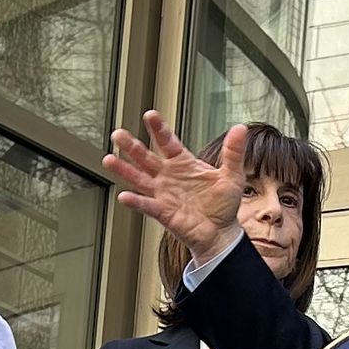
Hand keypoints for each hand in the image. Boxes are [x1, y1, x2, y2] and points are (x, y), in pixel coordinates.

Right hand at [104, 112, 246, 263]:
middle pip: (146, 158)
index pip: (168, 142)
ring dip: (124, 170)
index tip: (150, 115)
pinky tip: (124, 196)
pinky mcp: (162, 212)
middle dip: (131, 146)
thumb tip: (240, 129)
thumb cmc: (223, 205)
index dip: (159, 129)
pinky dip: (135, 201)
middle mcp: (168, 176)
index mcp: (183, 163)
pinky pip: (146, 205)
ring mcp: (163, 193)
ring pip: (139, 179)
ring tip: (108, 159)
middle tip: (118, 134)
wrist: (220, 232)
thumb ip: (233, 152)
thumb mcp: (231, 176)